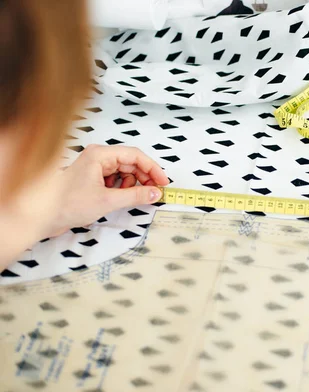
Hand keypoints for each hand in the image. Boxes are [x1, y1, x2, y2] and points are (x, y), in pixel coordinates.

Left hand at [47, 144, 168, 235]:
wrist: (42, 216)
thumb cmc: (68, 204)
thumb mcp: (108, 200)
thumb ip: (136, 195)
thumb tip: (155, 193)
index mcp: (100, 155)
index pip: (135, 155)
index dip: (152, 168)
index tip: (163, 182)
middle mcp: (98, 157)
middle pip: (131, 162)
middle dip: (144, 177)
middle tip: (155, 192)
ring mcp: (94, 167)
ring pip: (124, 171)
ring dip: (133, 184)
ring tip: (135, 197)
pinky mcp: (92, 178)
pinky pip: (116, 179)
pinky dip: (123, 188)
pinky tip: (122, 197)